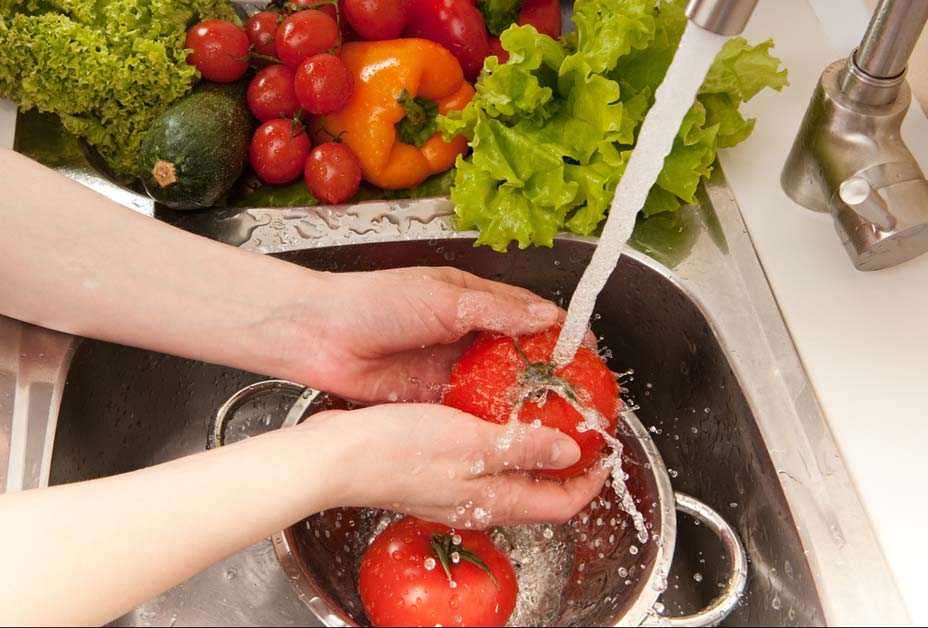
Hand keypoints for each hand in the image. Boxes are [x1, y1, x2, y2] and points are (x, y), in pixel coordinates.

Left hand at [283, 267, 562, 401]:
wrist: (319, 334)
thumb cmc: (375, 301)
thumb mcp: (442, 298)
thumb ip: (495, 310)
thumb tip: (546, 319)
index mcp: (473, 300)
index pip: (530, 315)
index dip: (561, 333)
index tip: (588, 355)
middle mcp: (467, 334)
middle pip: (520, 356)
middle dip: (549, 374)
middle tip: (578, 399)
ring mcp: (451, 368)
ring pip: (499, 386)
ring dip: (524, 402)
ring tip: (555, 422)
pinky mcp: (433, 397)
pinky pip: (471, 410)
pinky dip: (492, 421)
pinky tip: (513, 435)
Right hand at [304, 403, 608, 527]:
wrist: (337, 457)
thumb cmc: (396, 451)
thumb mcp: (473, 443)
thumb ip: (525, 448)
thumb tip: (571, 453)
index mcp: (494, 500)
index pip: (561, 503)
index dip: (590, 481)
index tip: (605, 452)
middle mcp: (479, 501)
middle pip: (539, 490)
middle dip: (567, 463)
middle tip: (579, 426)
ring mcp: (456, 488)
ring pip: (511, 475)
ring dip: (534, 448)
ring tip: (544, 412)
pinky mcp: (436, 472)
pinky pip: (483, 461)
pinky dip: (501, 440)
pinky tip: (493, 410)